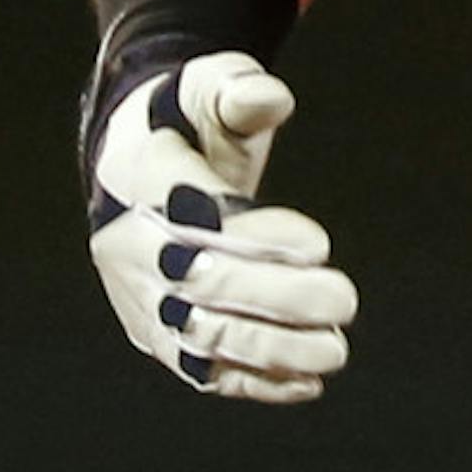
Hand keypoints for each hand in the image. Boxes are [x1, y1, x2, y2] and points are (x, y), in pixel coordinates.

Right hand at [86, 48, 358, 405]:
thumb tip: (270, 98)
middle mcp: (126, 245)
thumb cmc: (186, 123)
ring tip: (336, 350)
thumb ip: (237, 90)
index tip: (320, 243)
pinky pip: (198, 369)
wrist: (130, 168)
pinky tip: (307, 383)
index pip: (195, 217)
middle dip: (276, 297)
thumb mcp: (207, 88)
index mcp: (137, 181)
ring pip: (198, 336)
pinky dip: (253, 382)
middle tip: (346, 300)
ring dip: (270, 350)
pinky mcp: (153, 336)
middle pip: (198, 283)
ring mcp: (137, 298)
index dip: (257, 237)